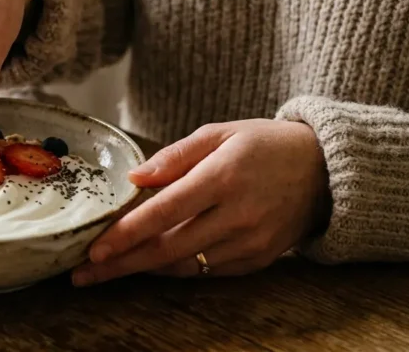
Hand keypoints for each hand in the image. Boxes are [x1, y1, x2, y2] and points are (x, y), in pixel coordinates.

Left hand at [73, 119, 329, 284]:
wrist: (326, 171)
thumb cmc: (264, 145)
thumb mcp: (219, 133)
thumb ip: (174, 156)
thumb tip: (135, 179)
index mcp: (223, 177)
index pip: (164, 213)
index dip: (127, 234)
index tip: (94, 249)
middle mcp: (237, 215)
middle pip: (168, 249)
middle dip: (121, 264)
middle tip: (83, 275)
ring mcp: (250, 242)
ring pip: (185, 265)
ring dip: (143, 269)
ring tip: (106, 270)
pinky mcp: (259, 260)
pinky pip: (208, 271)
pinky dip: (176, 268)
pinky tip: (150, 263)